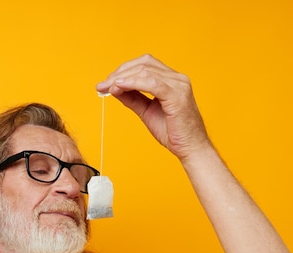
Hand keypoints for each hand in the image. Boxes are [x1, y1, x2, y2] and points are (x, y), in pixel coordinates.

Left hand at [96, 54, 210, 160]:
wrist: (190, 148)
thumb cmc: (172, 132)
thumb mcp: (146, 111)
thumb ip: (132, 98)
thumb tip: (114, 88)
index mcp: (171, 80)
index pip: (145, 65)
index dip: (123, 70)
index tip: (105, 83)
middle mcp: (177, 78)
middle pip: (143, 64)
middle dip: (119, 73)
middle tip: (102, 85)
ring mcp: (179, 85)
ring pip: (146, 72)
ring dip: (122, 78)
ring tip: (108, 87)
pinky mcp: (177, 96)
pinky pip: (152, 84)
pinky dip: (133, 83)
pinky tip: (119, 87)